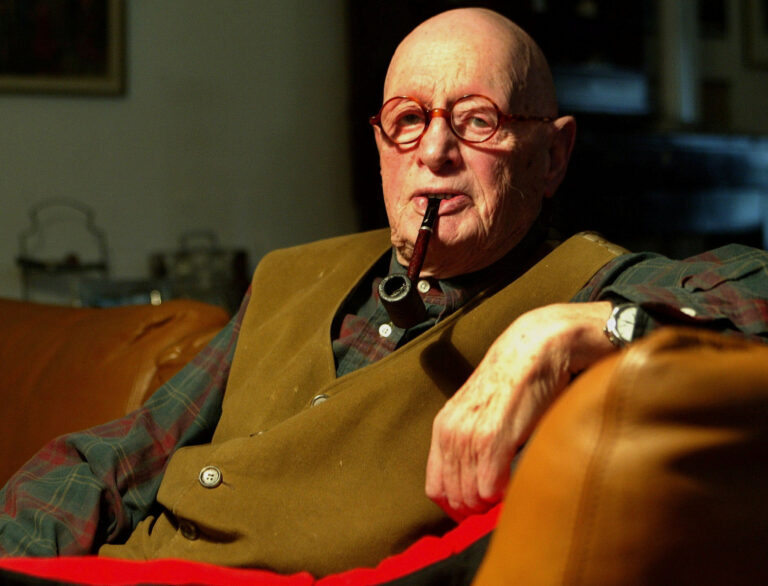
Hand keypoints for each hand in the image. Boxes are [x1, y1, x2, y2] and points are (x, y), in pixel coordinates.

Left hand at [425, 301, 615, 520]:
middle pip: (453, 498)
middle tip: (500, 503)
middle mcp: (451, 433)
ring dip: (490, 505)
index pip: (436, 488)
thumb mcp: (481, 412)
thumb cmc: (516, 382)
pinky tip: (515, 484)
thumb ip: (473, 443)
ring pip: (470, 498)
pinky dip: (502, 497)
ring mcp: (470, 436)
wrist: (535, 349)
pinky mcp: (494, 438)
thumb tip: (480, 484)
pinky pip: (489, 489)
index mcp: (443, 428)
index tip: (479, 508)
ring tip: (509, 492)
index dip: (457, 506)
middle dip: (476, 510)